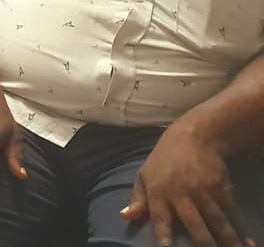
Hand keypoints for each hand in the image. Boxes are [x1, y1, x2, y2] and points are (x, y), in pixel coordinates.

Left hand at [122, 124, 254, 246]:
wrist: (191, 137)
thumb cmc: (163, 161)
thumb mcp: (144, 176)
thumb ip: (138, 200)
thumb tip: (125, 217)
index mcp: (158, 193)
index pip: (160, 219)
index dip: (163, 237)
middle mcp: (181, 194)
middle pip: (194, 225)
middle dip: (205, 244)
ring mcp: (203, 191)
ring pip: (217, 221)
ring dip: (227, 240)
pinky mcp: (221, 187)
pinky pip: (232, 212)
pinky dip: (241, 228)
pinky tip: (248, 242)